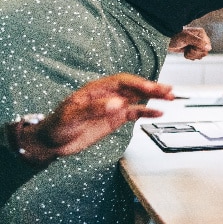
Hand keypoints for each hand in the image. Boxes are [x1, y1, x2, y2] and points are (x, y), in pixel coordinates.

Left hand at [23, 74, 173, 161]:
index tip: (150, 89)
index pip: (122, 81)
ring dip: (154, 97)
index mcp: (97, 90)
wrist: (51, 142)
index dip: (137, 84)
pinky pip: (135, 112)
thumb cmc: (57, 126)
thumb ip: (94, 109)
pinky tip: (158, 112)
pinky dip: (147, 111)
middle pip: (133, 87)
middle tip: (168, 90)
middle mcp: (108, 95)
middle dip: (151, 88)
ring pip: (137, 98)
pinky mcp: (115, 118)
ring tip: (170, 97)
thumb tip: (117, 103)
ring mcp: (113, 106)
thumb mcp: (72, 116)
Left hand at [168, 26, 211, 59]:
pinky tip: (185, 53)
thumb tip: (209, 48)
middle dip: (195, 53)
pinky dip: (190, 57)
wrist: (164, 39)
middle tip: (187, 49)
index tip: (191, 47)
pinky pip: (196, 57)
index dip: (199, 49)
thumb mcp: (187, 38)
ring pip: (200, 55)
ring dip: (191, 55)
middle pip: (204, 52)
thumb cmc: (175, 37)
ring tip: (185, 51)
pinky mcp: (192, 49)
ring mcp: (196, 44)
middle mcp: (200, 38)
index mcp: (201, 33)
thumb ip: (198, 42)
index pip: (207, 46)